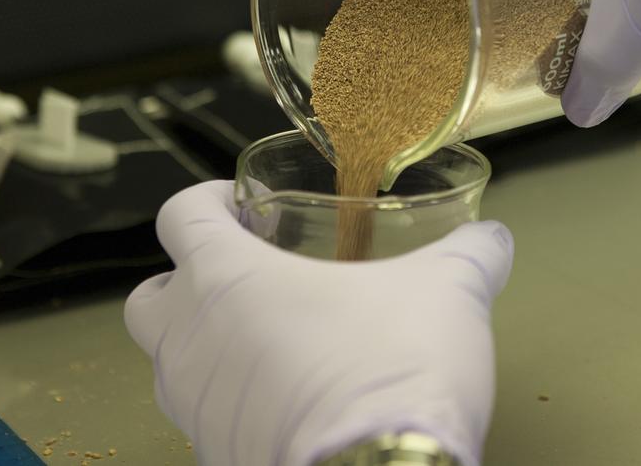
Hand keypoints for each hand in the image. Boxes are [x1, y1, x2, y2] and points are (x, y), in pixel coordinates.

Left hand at [124, 180, 513, 465]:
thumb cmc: (393, 372)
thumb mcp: (448, 290)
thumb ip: (469, 253)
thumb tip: (490, 240)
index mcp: (225, 277)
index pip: (180, 215)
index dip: (207, 201)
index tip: (239, 202)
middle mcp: (191, 342)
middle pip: (149, 297)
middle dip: (186, 281)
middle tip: (246, 274)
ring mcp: (196, 411)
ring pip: (173, 364)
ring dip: (211, 346)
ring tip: (278, 340)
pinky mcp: (217, 460)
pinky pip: (209, 421)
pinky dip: (238, 403)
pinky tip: (295, 398)